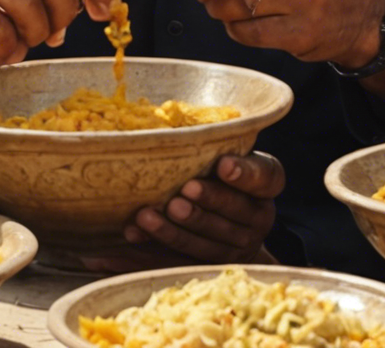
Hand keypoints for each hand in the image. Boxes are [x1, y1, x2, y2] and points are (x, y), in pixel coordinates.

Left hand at [80, 152, 285, 271]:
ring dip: (173, 232)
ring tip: (146, 216)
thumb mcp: (229, 156)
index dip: (245, 173)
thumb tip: (167, 116)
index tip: (222, 164)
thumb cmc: (221, 177)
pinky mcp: (202, 269)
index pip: (266, 178)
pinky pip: (171, 264)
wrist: (233, 231)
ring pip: (203, 244)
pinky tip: (118, 244)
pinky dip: (142, 256)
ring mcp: (231, 249)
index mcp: (263, 188)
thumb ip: (213, 144)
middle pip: (233, 214)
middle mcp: (255, 220)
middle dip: (205, 205)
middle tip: (181, 192)